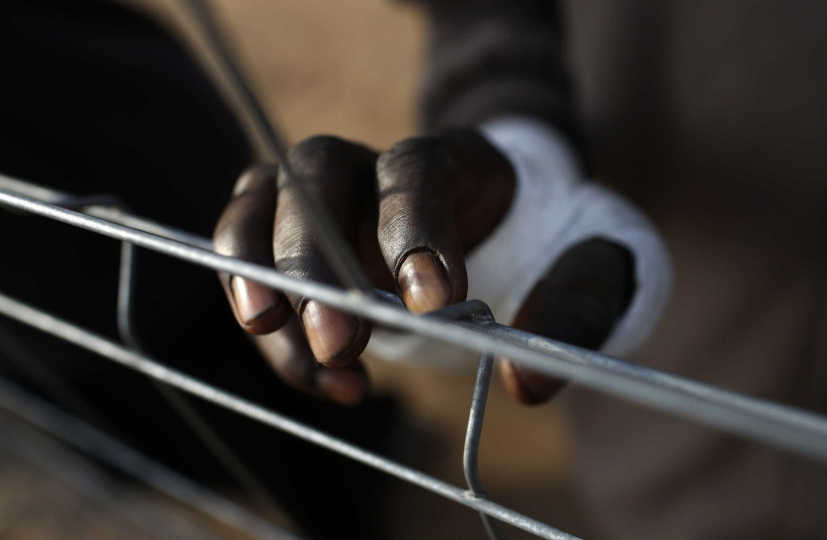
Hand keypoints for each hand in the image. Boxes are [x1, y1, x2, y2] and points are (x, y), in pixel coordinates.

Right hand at [213, 130, 633, 404]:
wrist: (501, 234)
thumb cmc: (541, 246)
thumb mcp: (584, 268)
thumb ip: (572, 309)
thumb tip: (526, 381)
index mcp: (450, 157)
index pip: (415, 167)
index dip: (413, 228)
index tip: (432, 303)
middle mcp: (371, 165)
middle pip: (316, 174)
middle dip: (317, 259)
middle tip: (341, 342)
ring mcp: (321, 194)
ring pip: (260, 208)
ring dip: (260, 282)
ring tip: (312, 363)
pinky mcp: (287, 230)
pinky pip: (242, 254)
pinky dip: (260, 314)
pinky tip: (320, 375)